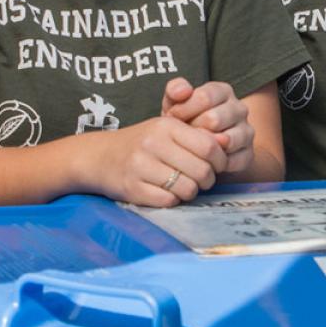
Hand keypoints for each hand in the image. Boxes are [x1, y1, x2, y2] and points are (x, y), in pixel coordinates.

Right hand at [86, 115, 226, 207]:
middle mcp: (153, 144)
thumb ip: (193, 136)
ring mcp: (141, 166)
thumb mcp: (164, 129)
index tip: (217, 166)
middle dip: (207, 180)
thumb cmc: (141, 144)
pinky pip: (168, 201)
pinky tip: (167, 193)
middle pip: (201, 170)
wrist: (100, 157)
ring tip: (184, 187)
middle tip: (202, 180)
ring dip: (191, 192)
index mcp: (165, 125)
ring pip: (187, 188)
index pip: (209, 146)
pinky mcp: (133, 188)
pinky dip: (172, 200)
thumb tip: (225, 148)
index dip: (220, 160)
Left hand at [160, 78, 254, 173]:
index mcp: (223, 91)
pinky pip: (233, 160)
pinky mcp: (248, 154)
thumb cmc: (185, 120)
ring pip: (227, 140)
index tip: (173, 117)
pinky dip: (215, 163)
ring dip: (204, 147)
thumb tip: (182, 91)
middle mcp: (239, 109)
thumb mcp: (175, 102)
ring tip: (192, 147)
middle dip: (193, 130)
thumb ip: (175, 89)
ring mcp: (246, 131)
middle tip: (183, 135)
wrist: (197, 146)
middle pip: (215, 119)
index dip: (184, 110)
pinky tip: (204, 160)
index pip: (204, 97)